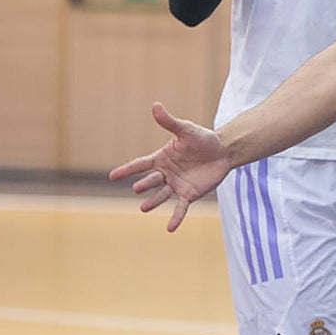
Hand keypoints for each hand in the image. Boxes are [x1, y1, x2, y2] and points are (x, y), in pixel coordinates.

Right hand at [109, 103, 232, 231]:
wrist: (223, 151)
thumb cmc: (202, 139)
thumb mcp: (185, 130)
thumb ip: (169, 122)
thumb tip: (155, 105)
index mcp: (162, 158)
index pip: (141, 164)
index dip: (127, 170)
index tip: (112, 176)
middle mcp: (166, 173)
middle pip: (151, 180)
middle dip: (144, 184)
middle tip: (137, 188)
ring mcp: (177, 185)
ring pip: (162, 195)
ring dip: (153, 202)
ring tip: (143, 208)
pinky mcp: (190, 194)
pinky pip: (181, 208)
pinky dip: (176, 218)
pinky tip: (170, 228)